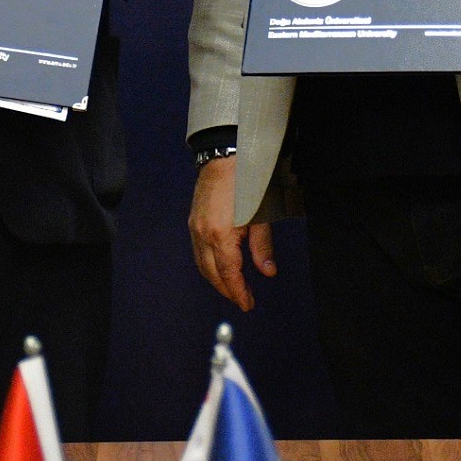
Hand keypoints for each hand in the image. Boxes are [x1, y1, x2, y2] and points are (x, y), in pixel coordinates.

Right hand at [188, 155, 276, 311]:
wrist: (224, 157)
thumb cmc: (244, 183)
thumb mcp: (260, 217)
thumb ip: (262, 247)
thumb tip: (268, 272)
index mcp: (220, 235)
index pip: (229, 274)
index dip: (238, 292)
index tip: (248, 304)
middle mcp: (203, 235)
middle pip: (213, 274)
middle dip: (227, 290)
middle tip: (242, 299)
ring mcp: (195, 228)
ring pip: (202, 265)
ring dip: (216, 279)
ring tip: (233, 287)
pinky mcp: (193, 221)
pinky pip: (198, 252)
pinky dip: (209, 265)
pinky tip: (220, 267)